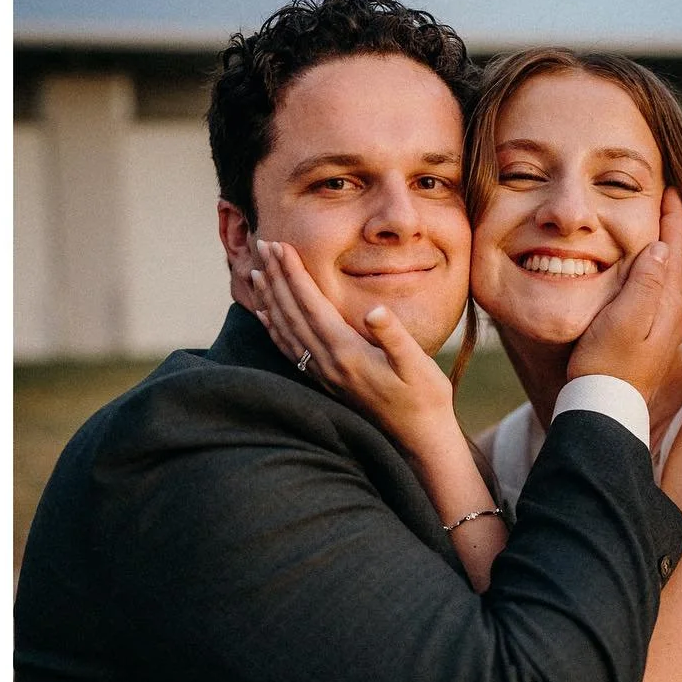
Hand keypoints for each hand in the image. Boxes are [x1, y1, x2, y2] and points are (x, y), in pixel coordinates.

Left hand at [250, 241, 458, 459]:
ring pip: (285, 331)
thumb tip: (376, 311)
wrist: (418, 438)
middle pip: (292, 313)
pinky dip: (273, 330)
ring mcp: (324, 375)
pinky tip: (265, 316)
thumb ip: (395, 336)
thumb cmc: (424, 398)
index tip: (280, 245)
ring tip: (256, 273)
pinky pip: (290, 351)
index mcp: (347, 353)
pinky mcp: (326, 382)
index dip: (294, 273)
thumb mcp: (417, 364)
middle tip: (264, 244)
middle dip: (276, 277)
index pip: (312, 305)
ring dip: (269, 300)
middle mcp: (328, 364)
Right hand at [567, 186, 681, 400]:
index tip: (669, 189)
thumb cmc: (606, 367)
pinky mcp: (648, 342)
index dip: (671, 219)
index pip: (674, 251)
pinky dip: (653, 274)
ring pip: (668, 279)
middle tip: (666, 201)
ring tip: (656, 229)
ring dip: (664, 252)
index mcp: (667, 306)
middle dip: (672, 230)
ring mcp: (662, 331)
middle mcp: (671, 317)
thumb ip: (644, 285)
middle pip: (676, 262)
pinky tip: (642, 277)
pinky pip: (657, 295)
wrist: (604, 412)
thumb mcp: (623, 322)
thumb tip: (660, 247)